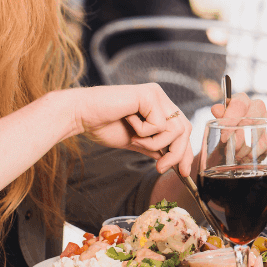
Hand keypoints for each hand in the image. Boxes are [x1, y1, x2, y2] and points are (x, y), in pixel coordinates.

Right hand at [70, 84, 193, 176]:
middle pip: (185, 129)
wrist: (81, 115)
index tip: (182, 172)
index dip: (185, 151)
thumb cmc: (103, 125)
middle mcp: (160, 98)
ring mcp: (156, 94)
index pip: (182, 129)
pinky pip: (159, 124)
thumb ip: (154, 146)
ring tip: (136, 140)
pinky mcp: (149, 94)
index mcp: (158, 107)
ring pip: (176, 129)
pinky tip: (129, 123)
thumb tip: (171, 159)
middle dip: (176, 153)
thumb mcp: (135, 141)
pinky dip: (144, 132)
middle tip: (160, 167)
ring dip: (156, 143)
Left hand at [194, 92, 266, 174]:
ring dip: (246, 147)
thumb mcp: (218, 127)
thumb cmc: (226, 134)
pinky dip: (255, 153)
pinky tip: (246, 157)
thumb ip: (218, 117)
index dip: (231, 119)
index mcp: (242, 100)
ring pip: (260, 132)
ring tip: (236, 156)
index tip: (224, 137)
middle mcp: (257, 107)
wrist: (233, 148)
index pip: (239, 103)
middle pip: (253, 117)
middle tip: (230, 149)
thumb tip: (216, 109)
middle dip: (240, 136)